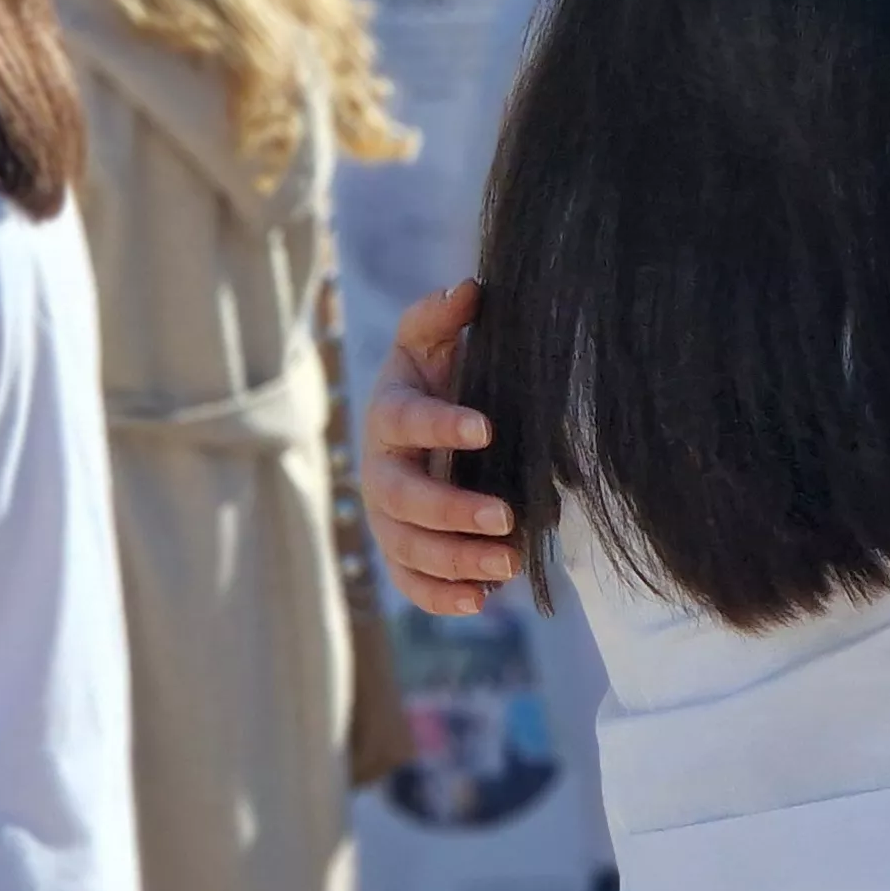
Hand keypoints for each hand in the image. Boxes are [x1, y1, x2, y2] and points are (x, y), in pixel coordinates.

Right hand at [362, 280, 522, 615]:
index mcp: (389, 416)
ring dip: (456, 561)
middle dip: (452, 512)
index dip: (441, 424)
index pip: (407, 420)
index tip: (485, 427)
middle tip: (506, 517)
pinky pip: (411, 584)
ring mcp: (387, 519)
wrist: (420, 428)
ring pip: (409, 549)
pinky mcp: (400, 554)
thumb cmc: (433, 380)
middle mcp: (380, 473)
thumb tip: (470, 288)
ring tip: (509, 563)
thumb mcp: (433, 342)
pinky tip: (481, 601)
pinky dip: (441, 598)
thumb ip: (443, 317)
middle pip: (403, 499)